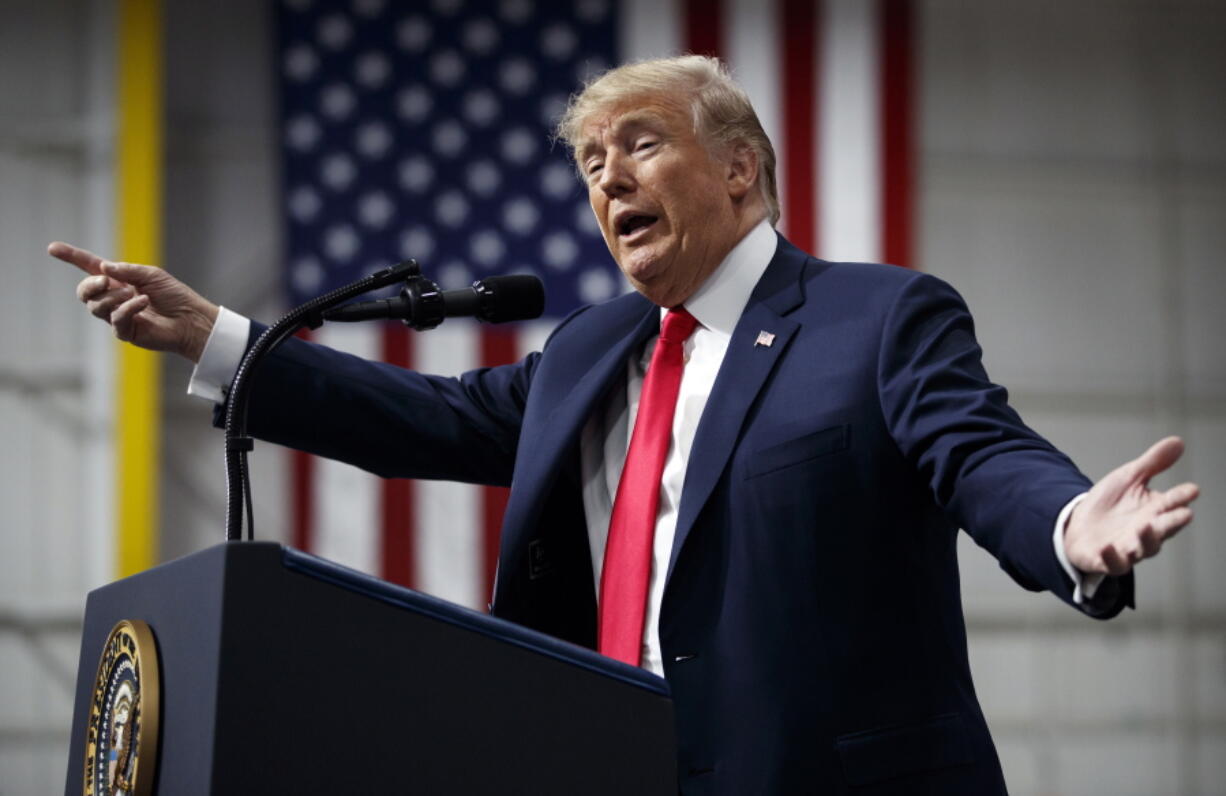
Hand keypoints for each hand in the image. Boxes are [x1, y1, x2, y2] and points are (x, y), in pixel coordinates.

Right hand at [49, 241, 219, 361]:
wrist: (191, 319)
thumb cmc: (175, 296)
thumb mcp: (152, 275)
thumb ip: (127, 270)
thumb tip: (103, 268)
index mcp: (119, 281)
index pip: (90, 268)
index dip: (71, 257)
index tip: (52, 248)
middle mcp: (114, 298)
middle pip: (84, 291)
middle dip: (90, 285)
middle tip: (105, 282)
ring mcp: (117, 316)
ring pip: (96, 306)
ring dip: (113, 297)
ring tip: (135, 294)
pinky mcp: (125, 331)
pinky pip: (115, 318)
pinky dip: (128, 307)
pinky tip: (143, 303)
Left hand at [1064, 436, 1199, 575]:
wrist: (1077, 525)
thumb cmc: (1110, 503)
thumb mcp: (1129, 478)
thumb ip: (1153, 463)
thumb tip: (1179, 441)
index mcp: (1154, 511)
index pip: (1173, 504)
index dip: (1182, 497)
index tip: (1192, 490)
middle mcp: (1146, 532)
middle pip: (1164, 529)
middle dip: (1173, 522)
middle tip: (1185, 514)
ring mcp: (1128, 548)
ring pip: (1144, 549)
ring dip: (1147, 540)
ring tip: (1146, 527)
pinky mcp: (1106, 560)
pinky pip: (1112, 563)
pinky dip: (1112, 557)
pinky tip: (1107, 547)